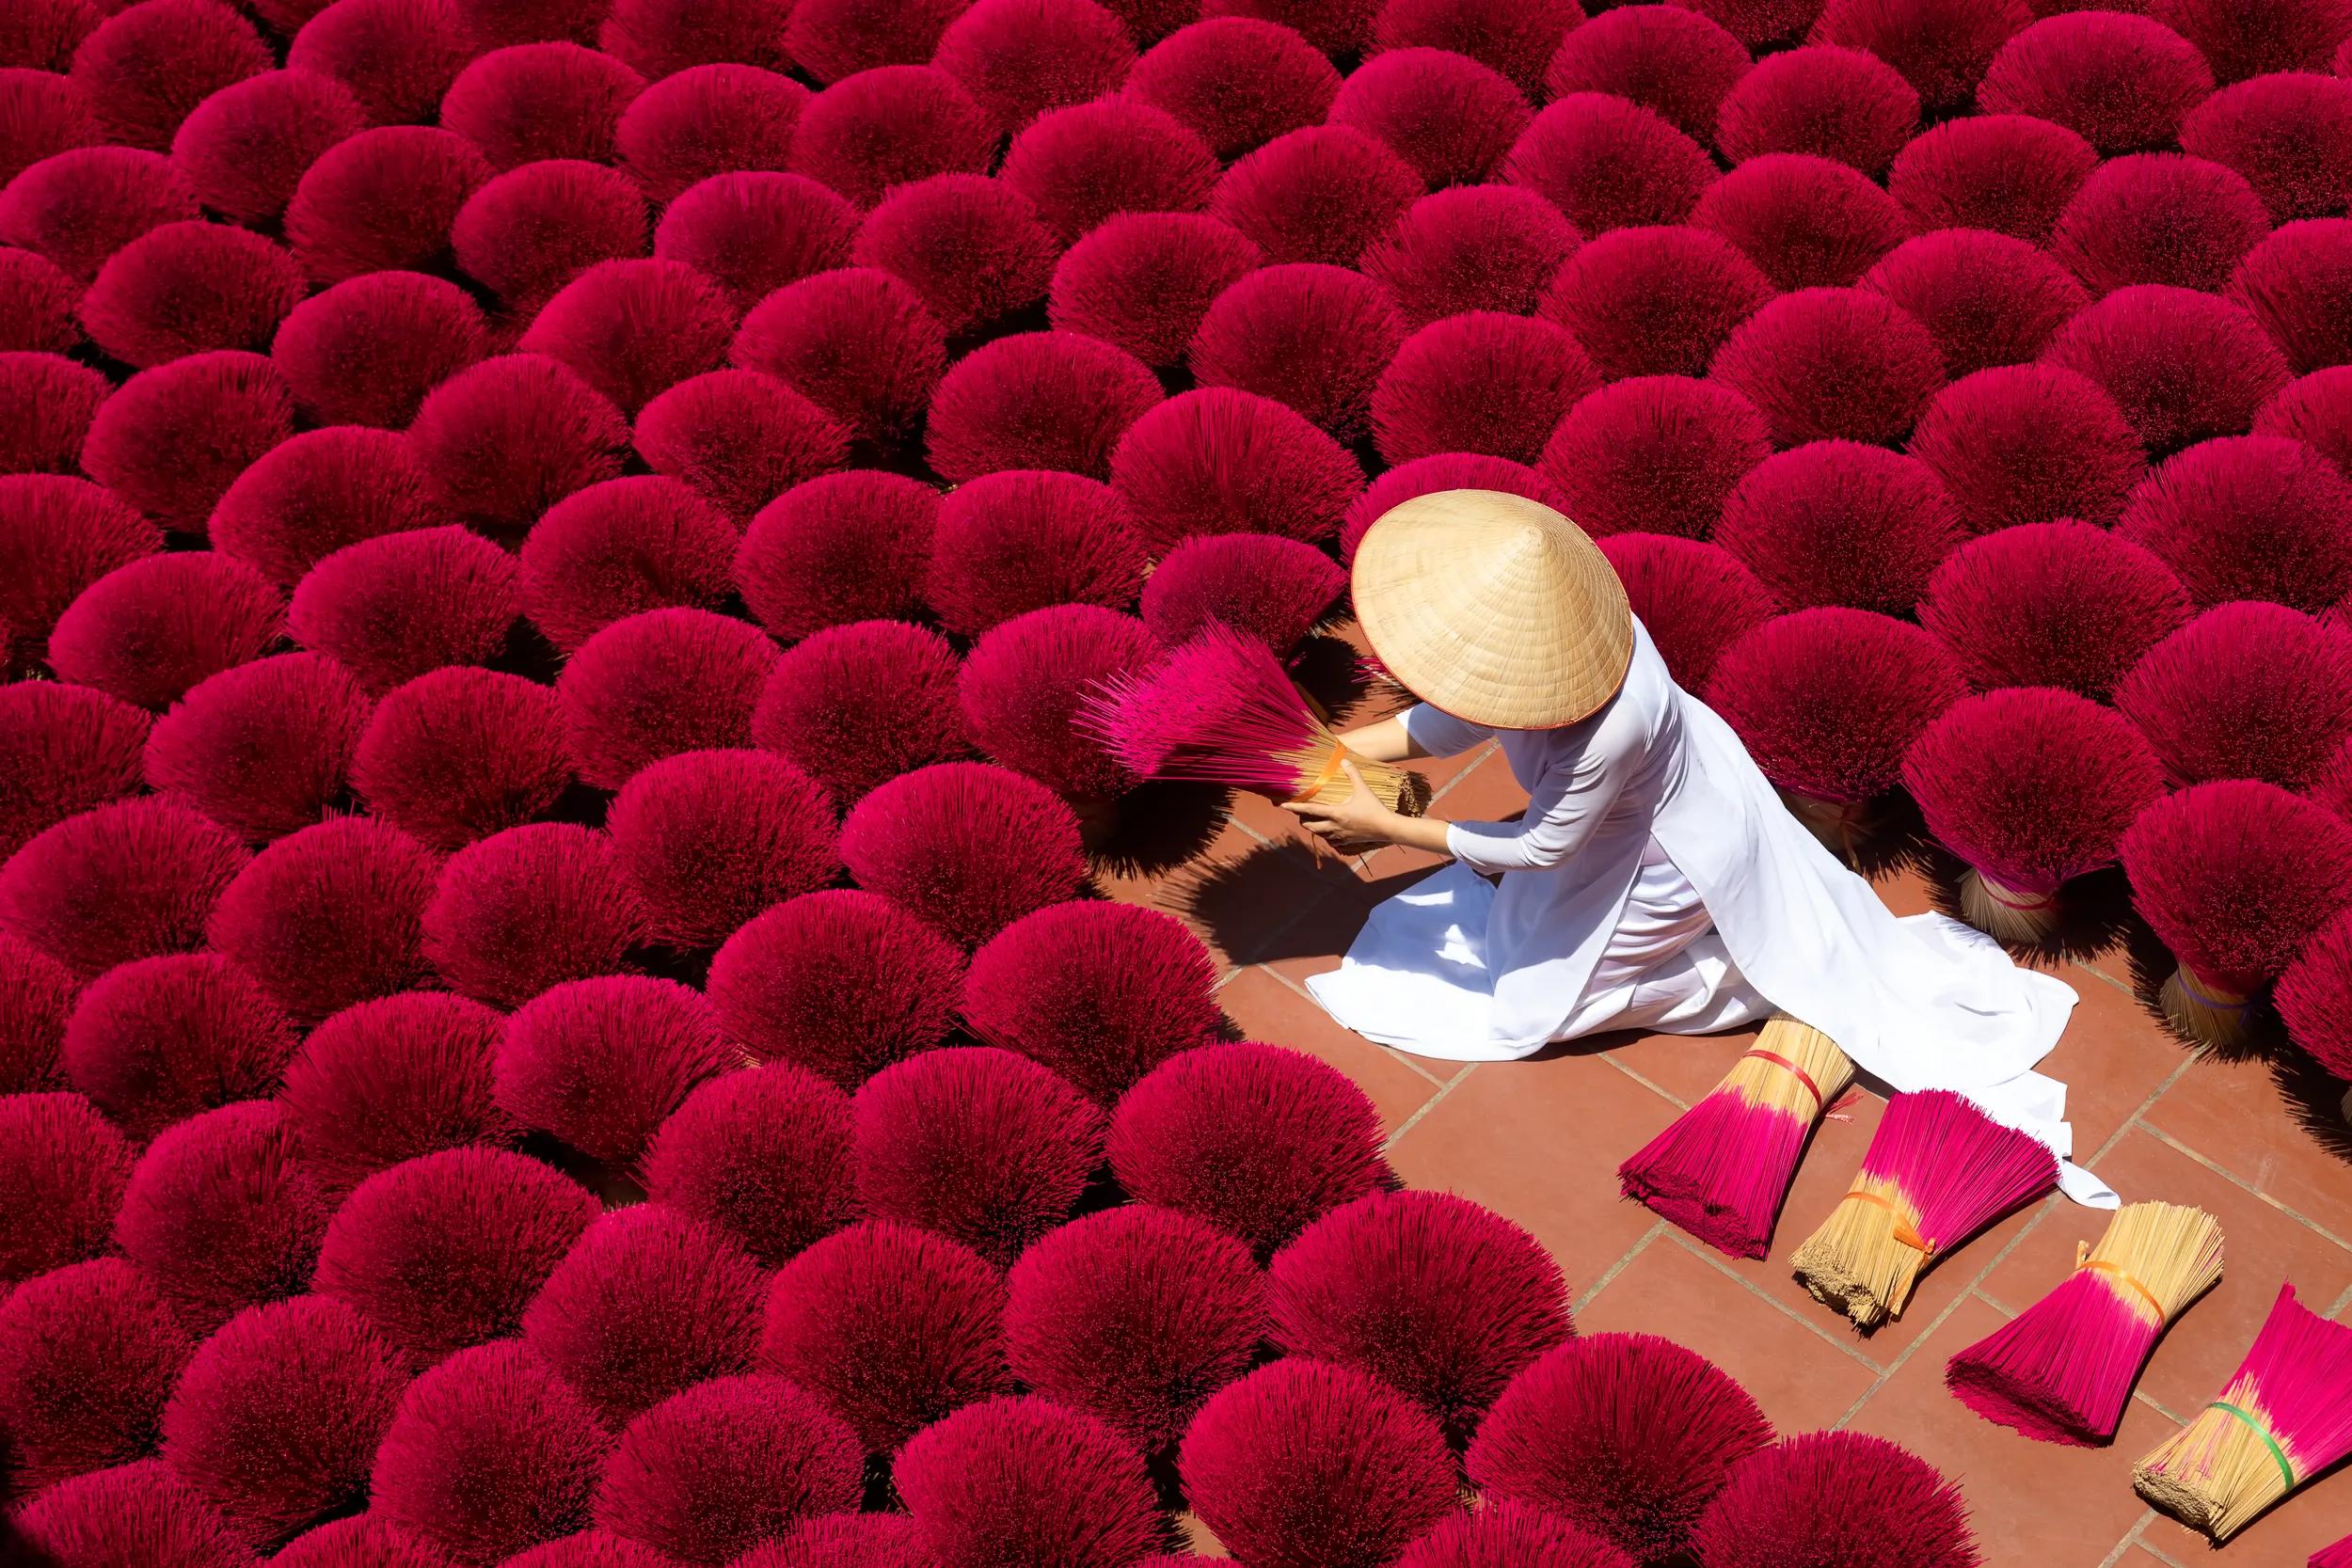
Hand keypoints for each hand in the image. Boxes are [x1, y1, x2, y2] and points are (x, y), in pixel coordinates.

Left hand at [1281, 760, 1398, 852]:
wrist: (1388, 828)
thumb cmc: (1375, 808)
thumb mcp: (1363, 789)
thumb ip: (1353, 774)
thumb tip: (1344, 760)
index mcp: (1335, 813)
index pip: (1310, 810)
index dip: (1295, 807)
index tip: (1283, 806)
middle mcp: (1334, 826)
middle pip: (1310, 826)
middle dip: (1302, 819)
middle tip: (1300, 812)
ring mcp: (1340, 836)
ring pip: (1319, 834)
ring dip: (1313, 827)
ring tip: (1311, 819)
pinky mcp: (1346, 842)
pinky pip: (1331, 840)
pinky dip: (1326, 835)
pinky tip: (1328, 830)